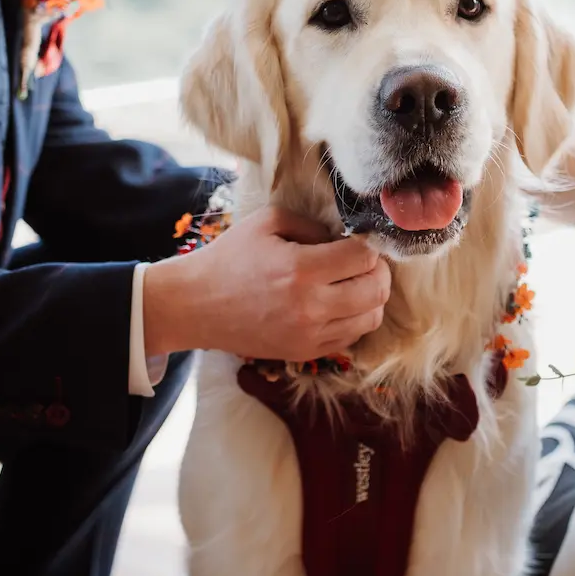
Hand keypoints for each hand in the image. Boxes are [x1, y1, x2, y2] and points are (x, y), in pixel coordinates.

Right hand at [142, 206, 388, 360]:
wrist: (196, 305)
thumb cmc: (230, 258)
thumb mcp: (268, 222)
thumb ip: (313, 225)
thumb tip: (345, 238)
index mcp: (301, 269)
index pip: (365, 258)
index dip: (369, 246)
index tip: (358, 241)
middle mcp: (310, 307)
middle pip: (376, 290)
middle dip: (378, 271)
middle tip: (363, 261)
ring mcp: (309, 335)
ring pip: (371, 318)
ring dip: (372, 298)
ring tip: (354, 283)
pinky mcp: (305, 353)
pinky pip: (351, 338)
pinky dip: (355, 319)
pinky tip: (339, 304)